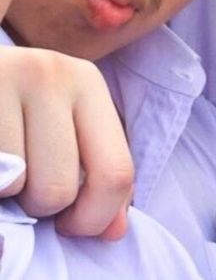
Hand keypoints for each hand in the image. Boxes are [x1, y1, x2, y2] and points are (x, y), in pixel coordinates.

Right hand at [0, 46, 132, 238]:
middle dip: (40, 206)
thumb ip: (96, 175)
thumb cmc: (16, 108)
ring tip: (3, 164)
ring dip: (6, 192)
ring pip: (14, 185)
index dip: (94, 216)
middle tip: (26, 185)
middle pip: (59, 188)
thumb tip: (114, 231)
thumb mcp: (63, 126)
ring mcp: (8, 78)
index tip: (70, 223)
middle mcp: (53, 74)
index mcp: (87, 82)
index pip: (115, 172)